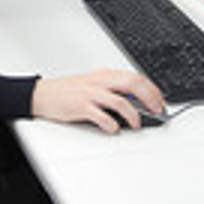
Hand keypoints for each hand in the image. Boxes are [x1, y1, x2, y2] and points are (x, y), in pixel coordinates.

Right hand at [31, 70, 165, 133]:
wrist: (43, 94)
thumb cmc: (69, 91)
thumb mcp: (94, 84)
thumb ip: (114, 90)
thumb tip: (136, 102)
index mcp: (106, 75)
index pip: (136, 77)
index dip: (152, 89)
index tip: (160, 101)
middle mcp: (100, 82)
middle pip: (132, 84)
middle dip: (149, 98)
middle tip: (156, 110)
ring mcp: (90, 94)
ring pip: (120, 101)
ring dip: (133, 114)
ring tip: (136, 123)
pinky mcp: (81, 107)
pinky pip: (101, 115)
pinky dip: (111, 124)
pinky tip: (114, 128)